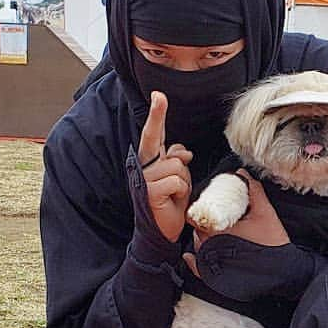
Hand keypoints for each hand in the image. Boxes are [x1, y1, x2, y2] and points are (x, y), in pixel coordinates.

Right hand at [138, 92, 192, 242]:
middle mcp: (143, 166)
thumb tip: (183, 152)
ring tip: (175, 195)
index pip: (153, 134)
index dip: (156, 115)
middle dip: (157, 116)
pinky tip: (172, 201)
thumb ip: (178, 161)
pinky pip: (176, 181)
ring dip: (184, 181)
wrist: (162, 231)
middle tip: (160, 97)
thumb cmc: (171, 203)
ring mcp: (144, 179)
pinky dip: (181, 192)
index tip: (159, 95)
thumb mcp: (179, 178)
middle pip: (156, 139)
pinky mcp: (149, 192)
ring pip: (177, 166)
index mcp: (150, 161)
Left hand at [183, 171, 288, 277]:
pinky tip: (191, 257)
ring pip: (199, 247)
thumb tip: (243, 175)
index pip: (197, 216)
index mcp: (218, 230)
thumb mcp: (265, 212)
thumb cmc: (272, 244)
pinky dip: (193, 262)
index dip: (200, 210)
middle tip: (213, 217)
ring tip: (213, 232)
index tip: (207, 207)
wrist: (281, 271)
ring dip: (202, 239)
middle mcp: (210, 246)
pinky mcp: (217, 276)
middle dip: (204, 223)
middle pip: (198, 230)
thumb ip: (253, 191)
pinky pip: (198, 268)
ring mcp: (213, 262)